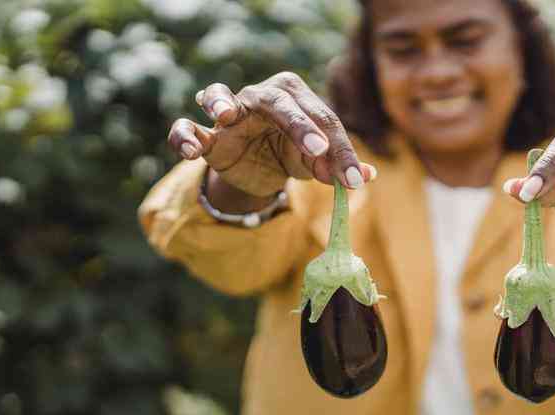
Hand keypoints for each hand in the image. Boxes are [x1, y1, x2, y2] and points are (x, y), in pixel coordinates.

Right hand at [167, 72, 375, 197]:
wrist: (259, 169)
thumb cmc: (292, 154)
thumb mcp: (317, 163)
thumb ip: (337, 167)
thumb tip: (369, 175)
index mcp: (296, 96)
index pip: (324, 121)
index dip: (341, 152)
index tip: (354, 181)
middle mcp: (262, 95)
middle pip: (280, 103)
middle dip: (301, 127)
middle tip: (319, 152)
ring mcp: (230, 111)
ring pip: (219, 94)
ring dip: (220, 101)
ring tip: (226, 114)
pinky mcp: (207, 134)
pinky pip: (186, 127)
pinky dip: (184, 136)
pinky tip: (191, 151)